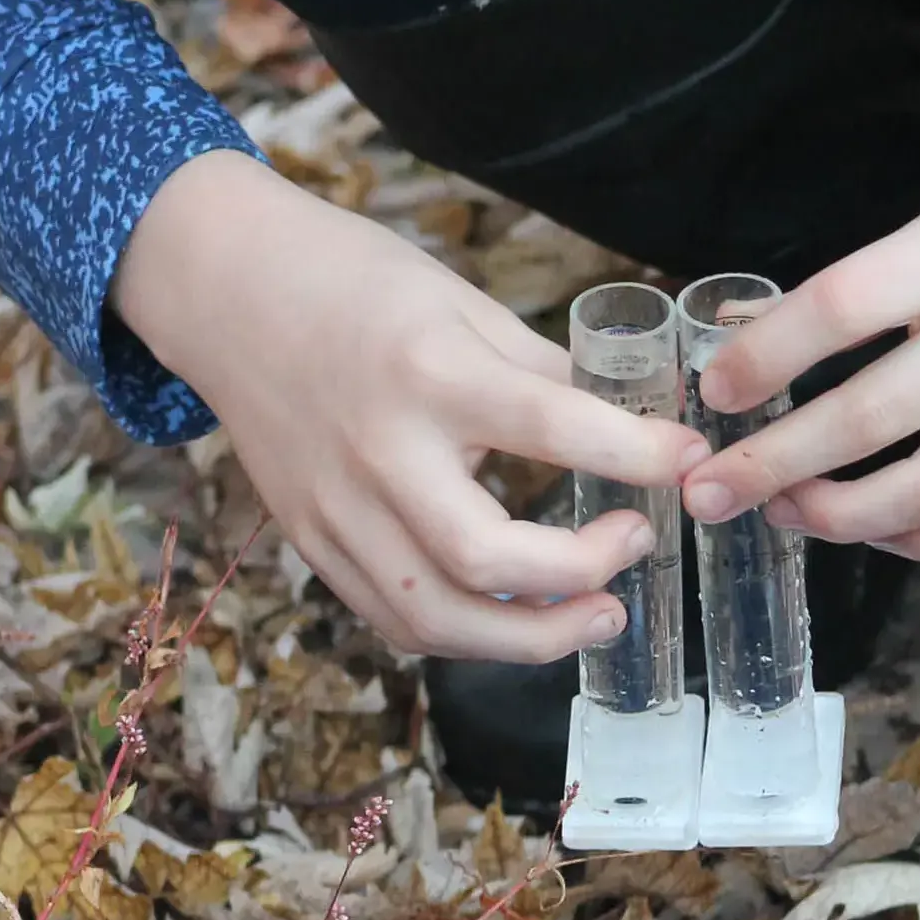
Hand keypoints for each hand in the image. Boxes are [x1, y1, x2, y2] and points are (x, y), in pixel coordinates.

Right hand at [118, 152, 707, 661]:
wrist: (226, 290)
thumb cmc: (353, 283)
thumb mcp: (461, 302)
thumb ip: (542, 371)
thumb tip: (633, 423)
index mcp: (430, 372)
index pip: (553, 428)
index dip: (639, 456)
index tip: (694, 462)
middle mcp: (379, 452)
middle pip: (486, 559)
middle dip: (581, 573)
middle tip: (634, 545)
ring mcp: (336, 508)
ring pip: (435, 617)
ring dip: (531, 637)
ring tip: (597, 616)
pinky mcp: (311, 541)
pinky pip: (394, 619)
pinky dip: (466, 634)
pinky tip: (518, 619)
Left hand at [679, 120, 919, 561]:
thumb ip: (889, 278)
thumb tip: (772, 347)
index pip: (840, 307)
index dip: (765, 359)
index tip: (718, 393)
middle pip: (870, 416)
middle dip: (773, 464)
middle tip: (713, 487)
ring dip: (839, 517)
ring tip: (788, 512)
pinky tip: (879, 531)